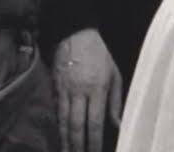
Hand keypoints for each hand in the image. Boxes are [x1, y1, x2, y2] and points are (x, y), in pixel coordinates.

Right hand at [53, 28, 123, 151]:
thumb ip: (116, 102)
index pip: (94, 122)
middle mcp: (79, 91)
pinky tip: (58, 135)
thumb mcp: (114, 74)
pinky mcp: (54, 85)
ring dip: (64, 139)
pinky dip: (56, 125)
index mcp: (97, 89)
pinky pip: (55, 109)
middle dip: (77, 145)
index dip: (93, 141)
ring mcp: (64, 89)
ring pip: (62, 120)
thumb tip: (119, 124)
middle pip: (76, 125)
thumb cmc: (99, 54)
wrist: (75, 33)